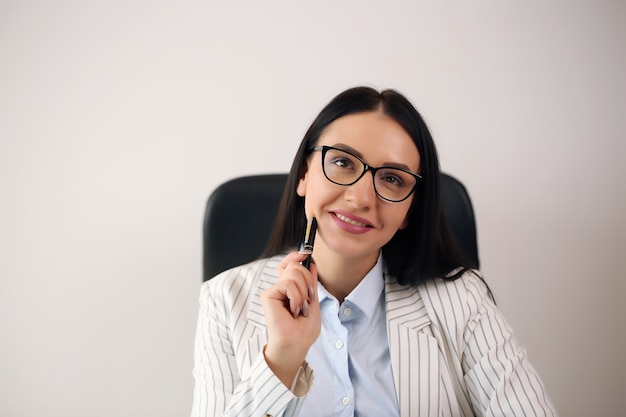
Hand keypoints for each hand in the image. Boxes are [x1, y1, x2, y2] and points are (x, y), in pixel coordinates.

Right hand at [261, 251, 320, 387]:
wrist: (296, 345)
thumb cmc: (303, 330)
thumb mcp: (312, 301)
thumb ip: (311, 282)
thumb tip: (311, 263)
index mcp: (289, 289)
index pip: (289, 265)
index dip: (296, 256)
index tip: (306, 253)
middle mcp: (280, 288)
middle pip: (295, 266)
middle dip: (308, 281)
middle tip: (307, 301)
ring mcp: (274, 291)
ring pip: (294, 273)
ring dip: (303, 292)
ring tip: (299, 309)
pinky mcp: (268, 295)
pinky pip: (288, 284)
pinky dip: (296, 297)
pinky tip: (293, 310)